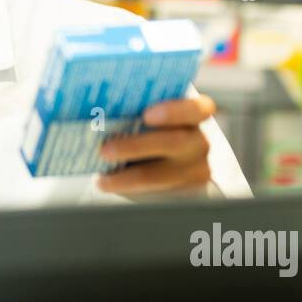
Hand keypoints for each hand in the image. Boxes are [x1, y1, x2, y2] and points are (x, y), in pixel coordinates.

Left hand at [95, 96, 215, 198]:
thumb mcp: (149, 115)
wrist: (164, 158)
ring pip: (162, 175)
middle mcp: (199, 141)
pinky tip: (108, 183)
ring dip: (128, 176)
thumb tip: (102, 113)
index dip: (174, 111)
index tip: (146, 115)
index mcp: (195, 113)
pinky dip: (129, 187)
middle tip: (105, 150)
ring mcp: (195, 169)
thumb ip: (136, 111)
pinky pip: (156, 192)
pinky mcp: (184, 192)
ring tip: (102, 177)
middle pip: (175, 143)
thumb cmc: (150, 127)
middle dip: (137, 146)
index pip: (197, 109)